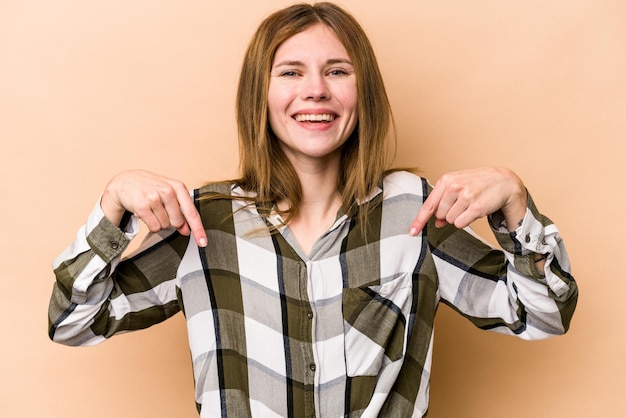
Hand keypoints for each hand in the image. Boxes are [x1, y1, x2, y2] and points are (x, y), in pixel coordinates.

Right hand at [101, 170, 206, 246]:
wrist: (125, 181)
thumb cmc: (150, 187)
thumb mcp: (168, 194)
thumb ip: (180, 210)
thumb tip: (186, 230)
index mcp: (178, 186)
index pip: (192, 212)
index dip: (198, 229)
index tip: (203, 242)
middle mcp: (167, 190)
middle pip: (177, 222)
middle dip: (170, 221)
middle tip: (161, 210)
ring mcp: (154, 197)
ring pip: (164, 225)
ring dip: (158, 221)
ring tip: (151, 208)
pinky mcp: (142, 206)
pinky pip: (153, 226)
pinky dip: (150, 223)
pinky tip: (145, 212)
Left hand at [409, 167, 526, 235]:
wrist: (504, 181)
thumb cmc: (477, 184)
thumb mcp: (458, 187)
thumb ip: (444, 203)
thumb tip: (436, 222)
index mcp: (446, 180)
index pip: (429, 205)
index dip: (419, 220)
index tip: (412, 232)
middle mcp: (454, 186)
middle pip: (440, 215)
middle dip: (449, 214)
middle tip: (462, 204)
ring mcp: (466, 196)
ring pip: (451, 220)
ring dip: (460, 217)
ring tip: (471, 205)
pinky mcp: (476, 206)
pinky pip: (462, 224)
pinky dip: (467, 221)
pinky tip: (476, 210)